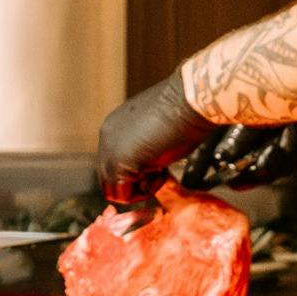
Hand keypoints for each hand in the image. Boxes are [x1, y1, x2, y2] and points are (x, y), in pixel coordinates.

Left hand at [94, 69, 219, 209]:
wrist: (189, 101)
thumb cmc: (184, 112)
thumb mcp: (158, 131)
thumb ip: (145, 147)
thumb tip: (149, 166)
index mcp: (115, 127)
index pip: (114, 165)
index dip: (137, 174)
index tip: (159, 165)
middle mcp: (107, 136)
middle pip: (110, 179)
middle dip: (135, 184)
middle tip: (160, 172)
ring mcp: (109, 149)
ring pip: (114, 190)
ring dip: (140, 189)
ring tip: (161, 171)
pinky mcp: (118, 161)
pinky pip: (123, 194)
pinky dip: (143, 192)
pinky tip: (161, 173)